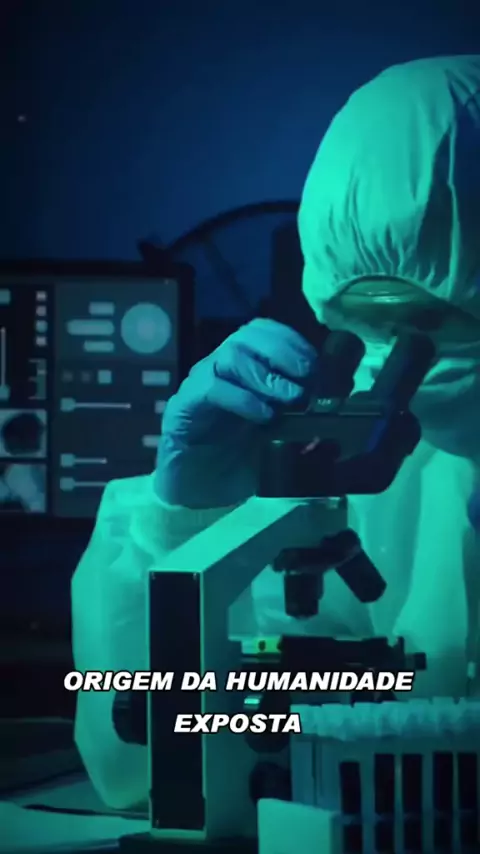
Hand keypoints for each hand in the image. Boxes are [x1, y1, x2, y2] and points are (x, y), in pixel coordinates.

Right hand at [155, 318, 319, 508]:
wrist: (196, 492)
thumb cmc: (238, 460)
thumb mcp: (281, 440)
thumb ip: (305, 425)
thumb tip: (337, 414)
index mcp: (242, 369)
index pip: (263, 332)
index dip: (292, 341)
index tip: (315, 365)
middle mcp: (220, 369)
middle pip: (247, 335)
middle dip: (283, 352)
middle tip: (307, 379)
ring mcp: (199, 384)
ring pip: (230, 355)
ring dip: (266, 374)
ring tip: (289, 399)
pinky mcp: (184, 407)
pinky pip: (211, 388)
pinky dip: (243, 398)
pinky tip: (263, 417)